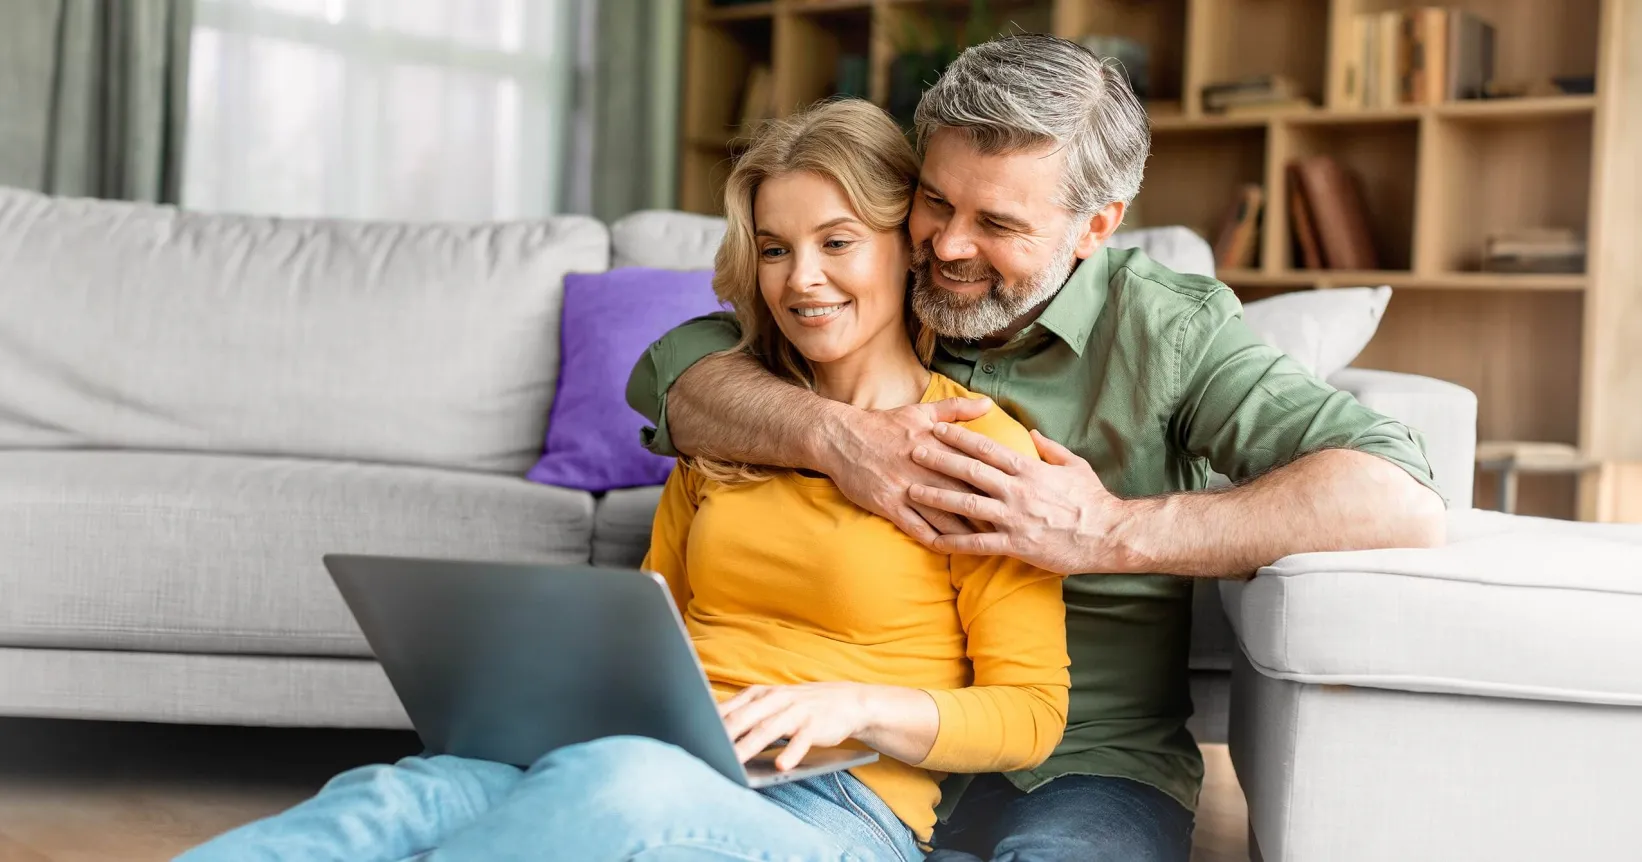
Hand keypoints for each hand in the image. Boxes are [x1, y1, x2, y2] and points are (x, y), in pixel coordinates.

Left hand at [719, 683, 871, 770]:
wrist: (846, 701)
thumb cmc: (798, 706)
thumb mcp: (768, 703)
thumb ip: (741, 714)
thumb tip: (704, 729)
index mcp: (759, 694)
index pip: (729, 709)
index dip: (709, 723)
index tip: (691, 738)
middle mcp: (775, 699)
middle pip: (744, 718)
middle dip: (725, 735)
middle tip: (706, 752)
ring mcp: (796, 711)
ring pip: (769, 729)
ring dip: (751, 745)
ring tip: (736, 762)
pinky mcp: (815, 725)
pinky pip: (802, 740)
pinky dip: (792, 753)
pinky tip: (782, 766)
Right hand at [821, 396, 994, 543]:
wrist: (842, 438)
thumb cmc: (883, 425)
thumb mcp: (921, 411)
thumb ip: (956, 409)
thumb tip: (988, 403)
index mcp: (936, 444)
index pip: (973, 466)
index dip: (995, 482)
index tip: (1016, 495)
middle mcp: (924, 467)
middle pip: (963, 493)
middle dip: (988, 511)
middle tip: (1011, 526)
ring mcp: (906, 488)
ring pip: (943, 514)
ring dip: (965, 531)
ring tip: (987, 544)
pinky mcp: (889, 504)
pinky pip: (915, 527)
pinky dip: (933, 539)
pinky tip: (949, 549)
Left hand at [909, 424, 1142, 574]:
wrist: (1107, 535)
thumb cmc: (1092, 500)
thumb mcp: (1075, 466)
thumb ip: (1051, 449)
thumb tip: (1032, 434)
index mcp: (1030, 470)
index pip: (987, 449)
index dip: (960, 437)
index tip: (938, 428)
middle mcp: (1017, 491)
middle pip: (970, 471)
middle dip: (940, 460)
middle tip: (914, 451)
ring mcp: (1014, 518)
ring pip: (967, 504)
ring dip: (937, 496)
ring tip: (913, 490)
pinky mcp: (1016, 544)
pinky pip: (978, 543)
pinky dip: (954, 541)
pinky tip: (934, 538)